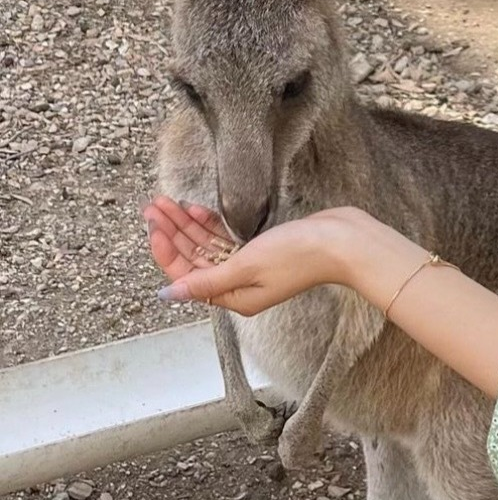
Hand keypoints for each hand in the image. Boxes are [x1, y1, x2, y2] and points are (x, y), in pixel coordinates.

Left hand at [143, 195, 359, 314]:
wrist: (341, 242)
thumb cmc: (300, 256)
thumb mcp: (246, 267)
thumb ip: (205, 280)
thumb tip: (169, 295)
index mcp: (234, 297)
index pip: (187, 276)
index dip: (167, 251)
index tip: (154, 226)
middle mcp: (239, 285)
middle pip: (194, 259)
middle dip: (172, 233)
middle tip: (153, 207)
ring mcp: (250, 267)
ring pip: (207, 247)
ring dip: (186, 226)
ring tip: (167, 202)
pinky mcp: (261, 250)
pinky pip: (225, 240)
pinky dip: (210, 225)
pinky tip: (196, 210)